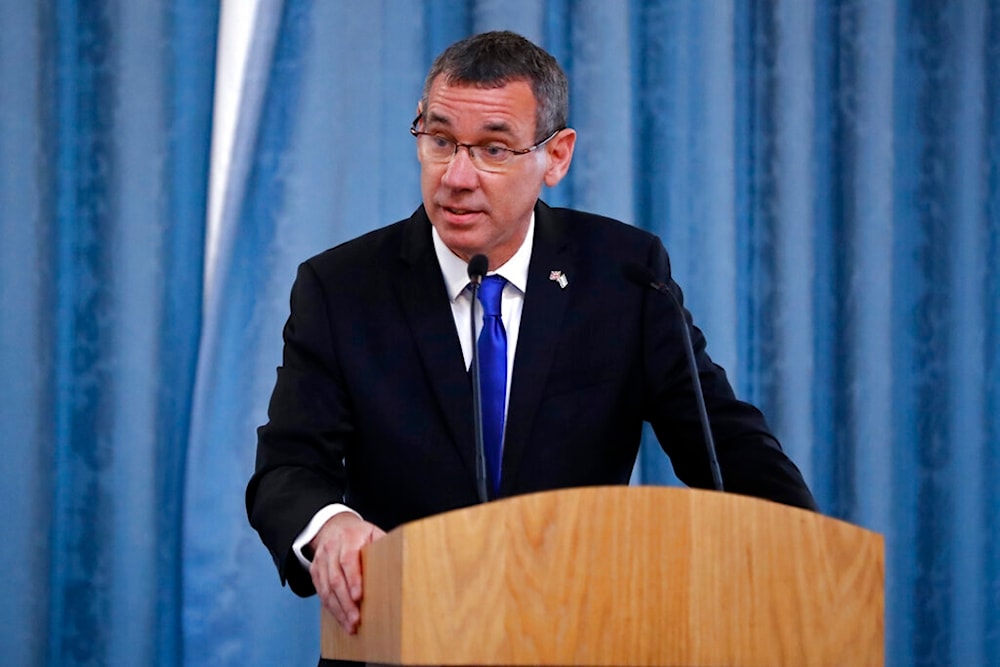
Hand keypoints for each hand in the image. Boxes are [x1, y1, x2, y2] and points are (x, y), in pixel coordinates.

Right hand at [308, 512, 385, 633]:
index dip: (353, 579)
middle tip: (356, 619)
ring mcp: (321, 559)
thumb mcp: (374, 533)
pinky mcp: (315, 570)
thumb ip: (384, 545)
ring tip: (350, 625)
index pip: (348, 559)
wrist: (335, 527)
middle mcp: (331, 548)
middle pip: (335, 578)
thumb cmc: (360, 534)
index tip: (359, 597)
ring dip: (338, 609)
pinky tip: (341, 619)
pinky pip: (320, 592)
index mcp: (349, 537)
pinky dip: (331, 608)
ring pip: (326, 588)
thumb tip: (401, 561)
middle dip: (346, 602)